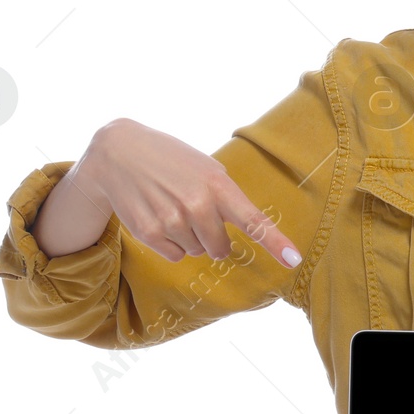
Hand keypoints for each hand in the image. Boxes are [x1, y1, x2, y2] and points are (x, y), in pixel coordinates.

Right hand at [83, 118, 304, 267]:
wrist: (119, 152)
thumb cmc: (172, 161)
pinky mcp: (149, 232)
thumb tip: (241, 232)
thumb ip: (226, 198)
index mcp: (218, 186)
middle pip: (220, 248)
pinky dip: (170, 243)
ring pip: (197, 251)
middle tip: (194, 212)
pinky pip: (175, 255)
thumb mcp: (206, 168)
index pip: (253, 221)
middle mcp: (197, 205)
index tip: (294, 260)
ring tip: (171, 207)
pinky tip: (158, 217)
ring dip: (189, 237)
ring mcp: (172, 220)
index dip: (275, 243)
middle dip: (213, 237)